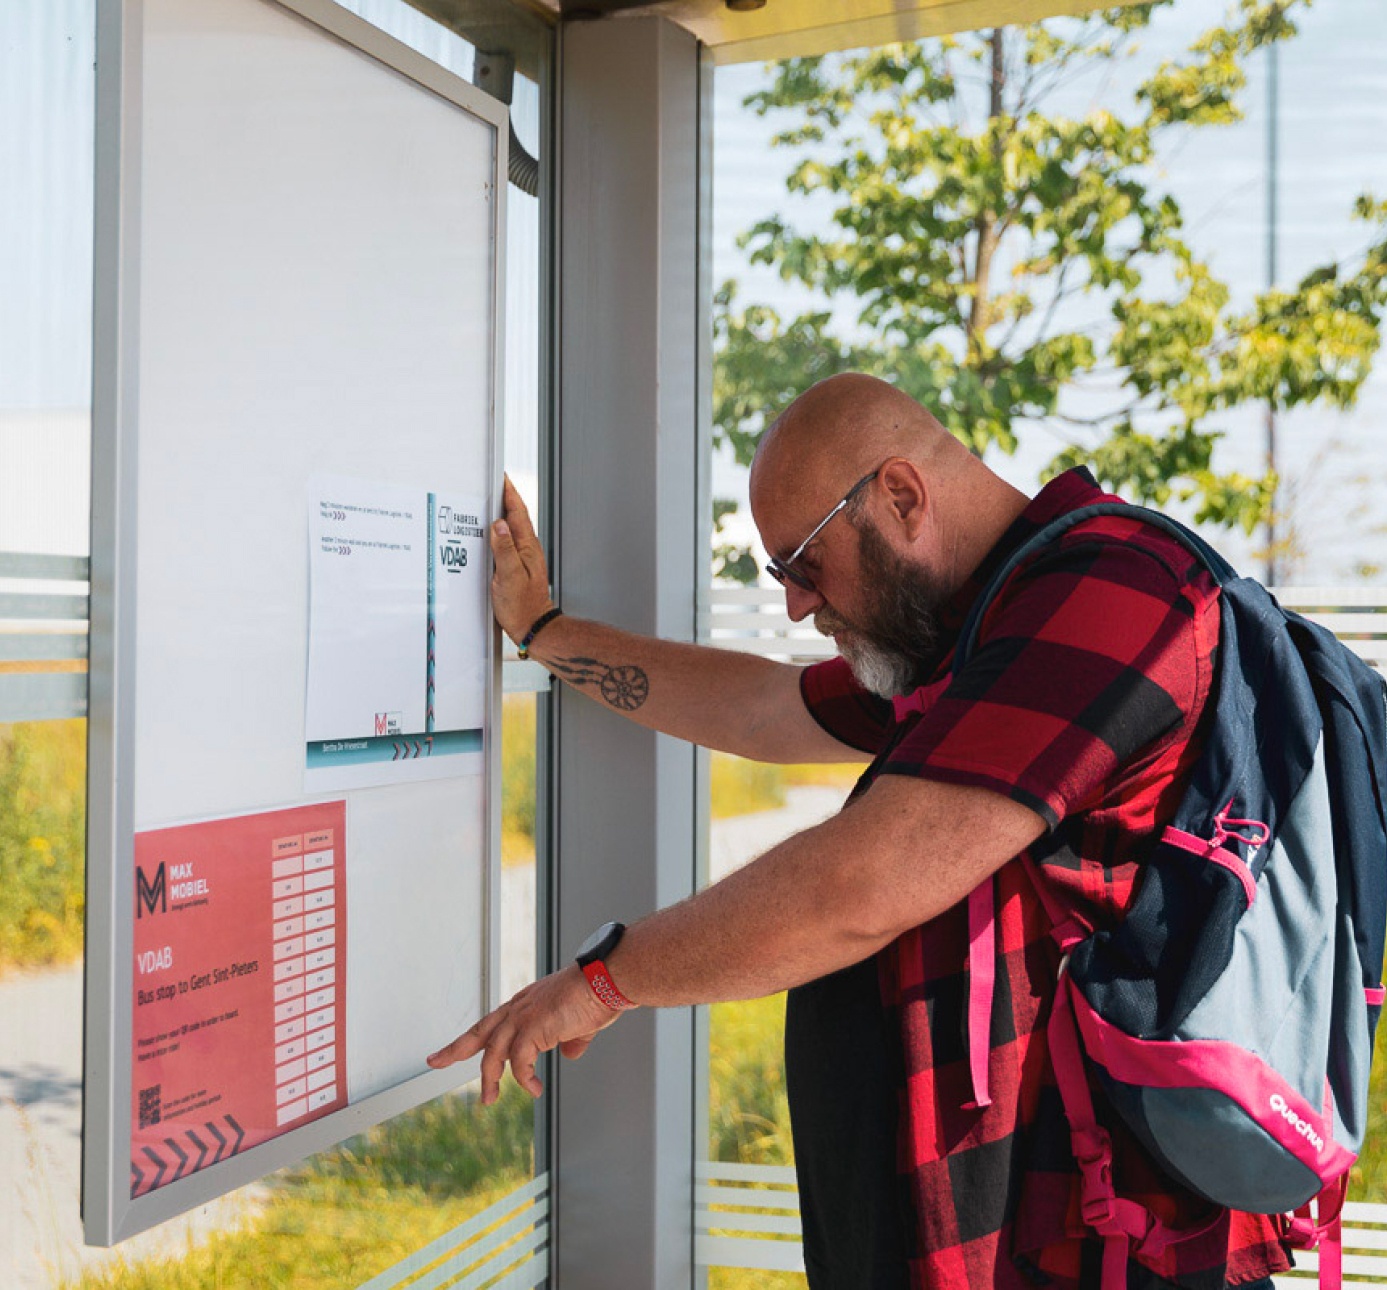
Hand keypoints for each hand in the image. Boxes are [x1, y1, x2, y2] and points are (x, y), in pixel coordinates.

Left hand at [426, 965, 622, 1103]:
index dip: (475, 1037)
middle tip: (434, 1062)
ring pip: (494, 1052)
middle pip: (479, 1032)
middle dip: (454, 1049)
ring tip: (489, 1100)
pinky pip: (519, 1062)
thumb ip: (571, 1039)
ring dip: (490, 1079)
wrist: (606, 979)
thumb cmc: (598, 994)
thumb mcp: (580, 1022)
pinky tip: (534, 1089)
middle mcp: (519, 1008)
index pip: (493, 1022)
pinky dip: (524, 1078)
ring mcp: (524, 1016)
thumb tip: (569, 1053)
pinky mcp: (533, 1028)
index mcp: (527, 1004)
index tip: (458, 1047)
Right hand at [492, 476, 554, 644]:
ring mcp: (523, 557)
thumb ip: (504, 549)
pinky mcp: (517, 566)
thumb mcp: (509, 577)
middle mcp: (527, 549)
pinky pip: (507, 542)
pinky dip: (499, 532)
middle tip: (492, 482)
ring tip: (489, 501)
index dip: (508, 492)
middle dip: (504, 497)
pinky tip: (491, 534)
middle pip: (515, 516)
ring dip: (501, 513)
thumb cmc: (523, 607)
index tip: (501, 476)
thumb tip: (499, 525)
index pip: (517, 512)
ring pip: (511, 528)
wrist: (533, 626)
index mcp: (526, 547)